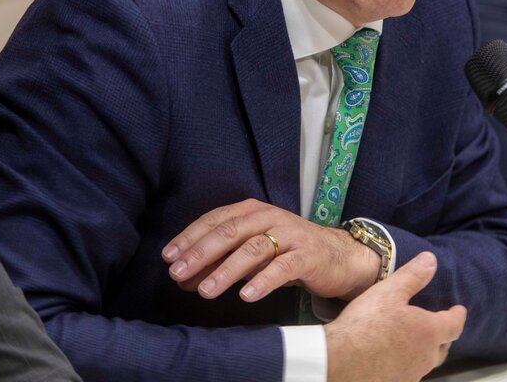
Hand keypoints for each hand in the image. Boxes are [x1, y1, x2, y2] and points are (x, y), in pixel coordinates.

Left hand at [161, 198, 379, 302]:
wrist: (338, 256)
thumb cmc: (288, 251)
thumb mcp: (252, 252)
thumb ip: (221, 260)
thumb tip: (184, 277)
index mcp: (252, 211)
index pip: (215, 220)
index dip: (190, 237)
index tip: (168, 257)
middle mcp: (269, 217)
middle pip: (230, 232)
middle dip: (201, 253)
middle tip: (179, 273)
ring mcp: (290, 234)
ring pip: (253, 249)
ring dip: (226, 270)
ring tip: (206, 290)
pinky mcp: (308, 255)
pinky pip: (283, 267)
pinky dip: (263, 280)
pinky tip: (246, 295)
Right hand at [326, 252, 465, 381]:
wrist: (339, 361)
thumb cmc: (365, 325)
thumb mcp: (389, 291)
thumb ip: (413, 276)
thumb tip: (431, 260)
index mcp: (429, 332)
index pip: (454, 324)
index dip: (458, 316)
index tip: (459, 310)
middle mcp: (425, 357)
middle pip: (443, 348)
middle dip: (444, 336)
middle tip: (441, 328)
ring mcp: (411, 375)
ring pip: (425, 363)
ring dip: (425, 352)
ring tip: (417, 344)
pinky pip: (408, 374)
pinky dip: (407, 365)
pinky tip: (396, 360)